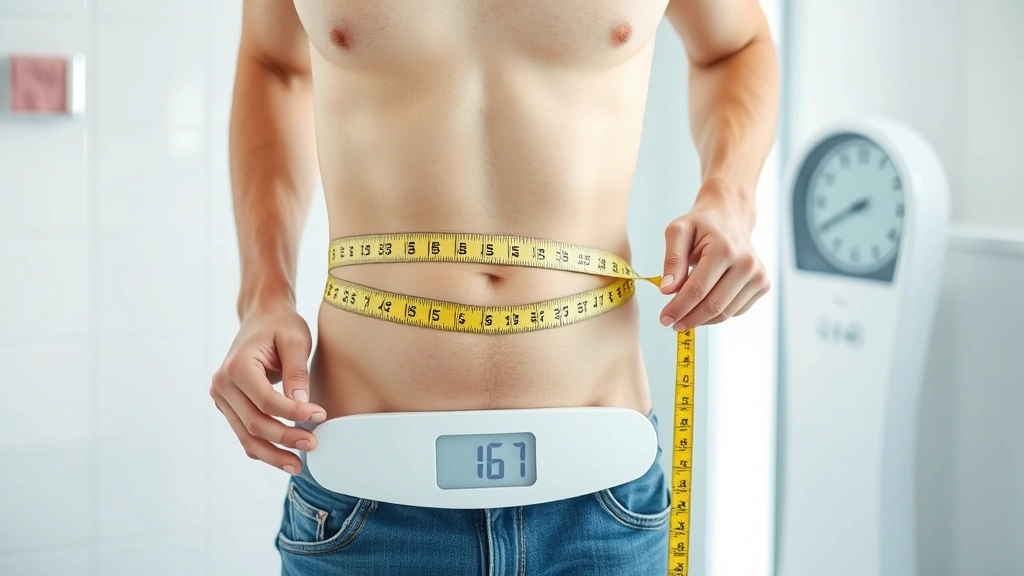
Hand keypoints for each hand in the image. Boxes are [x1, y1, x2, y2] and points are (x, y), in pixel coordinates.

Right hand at [210, 303, 325, 474]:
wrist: (261, 317)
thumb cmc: (280, 325)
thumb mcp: (295, 340)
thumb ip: (297, 373)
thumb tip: (303, 407)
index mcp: (237, 366)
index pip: (266, 401)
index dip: (294, 414)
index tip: (320, 415)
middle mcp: (222, 384)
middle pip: (254, 423)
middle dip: (285, 438)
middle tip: (313, 445)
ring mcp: (222, 397)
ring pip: (246, 436)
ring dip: (272, 454)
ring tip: (298, 465)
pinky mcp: (228, 406)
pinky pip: (244, 433)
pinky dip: (263, 448)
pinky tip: (283, 458)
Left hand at [658, 188, 769, 330]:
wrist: (730, 216)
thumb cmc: (702, 224)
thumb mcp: (678, 231)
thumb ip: (672, 260)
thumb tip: (667, 290)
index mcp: (724, 249)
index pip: (697, 289)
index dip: (678, 308)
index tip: (664, 318)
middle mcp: (746, 263)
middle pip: (713, 306)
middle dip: (689, 318)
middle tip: (672, 323)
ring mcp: (758, 276)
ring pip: (725, 313)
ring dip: (702, 319)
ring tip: (684, 316)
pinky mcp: (762, 284)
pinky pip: (736, 311)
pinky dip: (716, 314)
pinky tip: (703, 306)